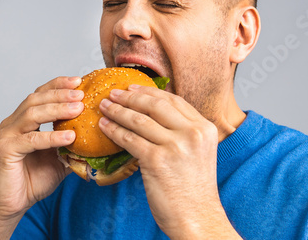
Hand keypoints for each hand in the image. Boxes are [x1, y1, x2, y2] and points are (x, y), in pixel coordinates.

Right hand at [0, 76, 83, 238]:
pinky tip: (69, 137)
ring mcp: (8, 135)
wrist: (13, 204)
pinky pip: (31, 140)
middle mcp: (13, 123)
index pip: (41, 95)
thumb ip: (73, 146)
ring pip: (32, 113)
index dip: (58, 85)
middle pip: (36, 99)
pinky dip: (51, 137)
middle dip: (60, 93)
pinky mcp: (6, 150)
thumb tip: (99, 139)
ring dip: (57, 109)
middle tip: (81, 93)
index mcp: (24, 121)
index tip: (78, 81)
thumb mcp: (60, 159)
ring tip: (78, 109)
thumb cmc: (33, 180)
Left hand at [98, 85, 240, 238]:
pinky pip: (129, 139)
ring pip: (139, 120)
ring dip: (117, 111)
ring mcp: (175, 146)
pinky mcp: (157, 160)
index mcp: (204, 128)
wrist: (198, 218)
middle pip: (155, 105)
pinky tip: (104, 127)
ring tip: (104, 107)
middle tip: (113, 93)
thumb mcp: (199, 152)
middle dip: (130, 97)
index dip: (149, 92)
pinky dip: (114, 130)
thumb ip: (184, 132)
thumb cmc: (194, 189)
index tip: (132, 88)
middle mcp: (192, 133)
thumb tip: (155, 115)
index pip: (173, 100)